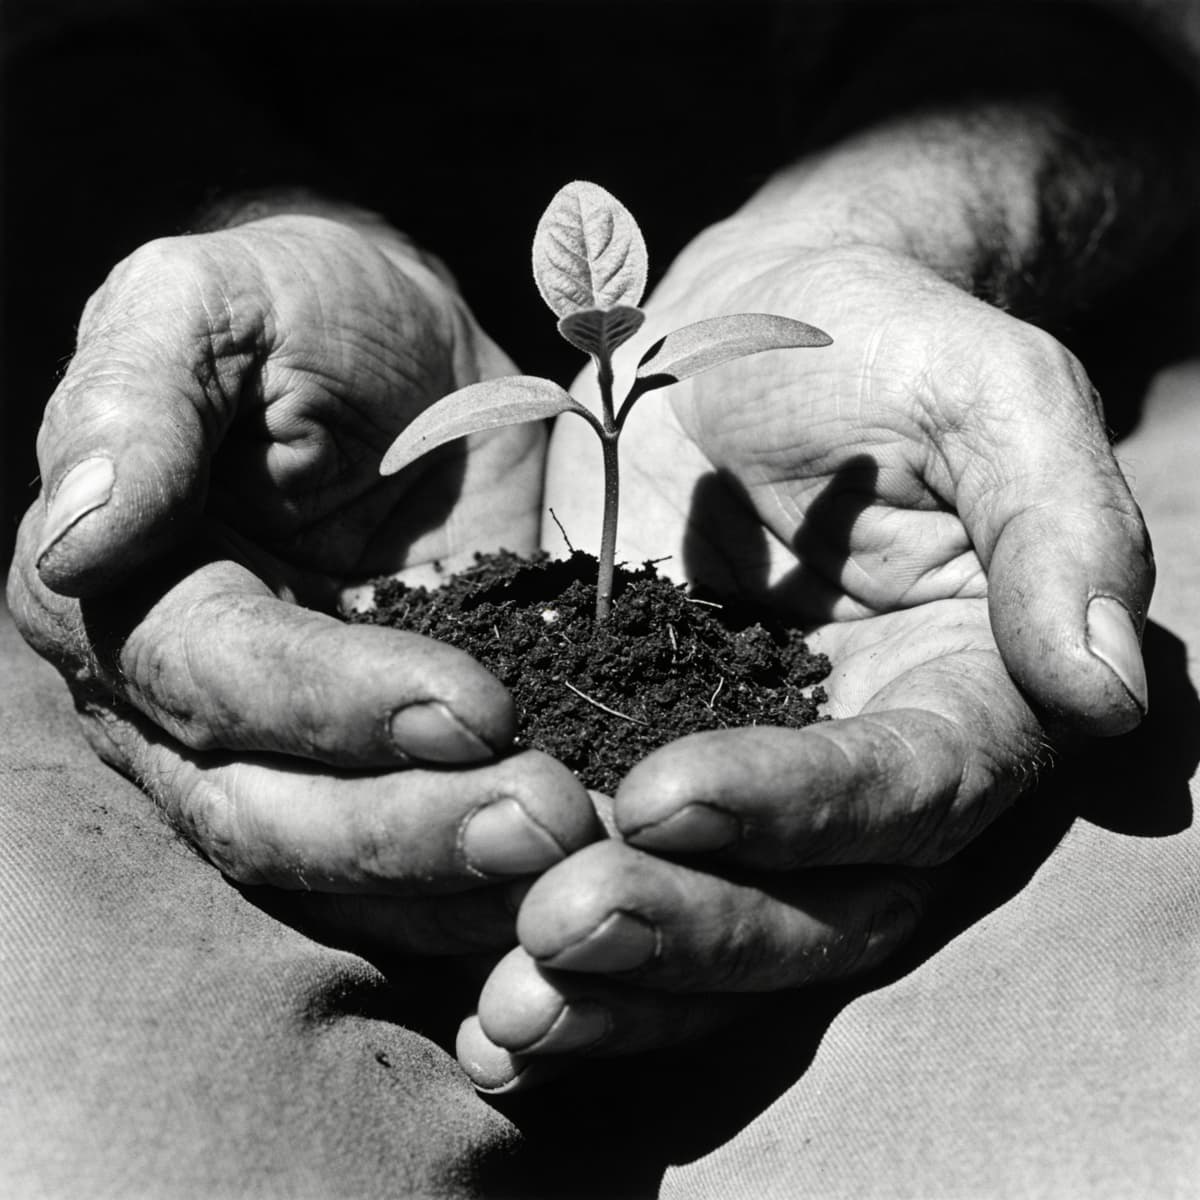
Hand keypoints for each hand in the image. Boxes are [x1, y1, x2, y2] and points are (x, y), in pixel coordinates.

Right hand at [7, 210, 600, 953]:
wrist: (401, 358)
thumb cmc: (297, 310)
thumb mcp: (210, 302)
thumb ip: (137, 398)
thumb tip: (76, 538)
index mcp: (133, 597)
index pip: (212, 684)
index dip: (332, 706)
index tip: (474, 706)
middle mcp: (187, 710)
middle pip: (267, 819)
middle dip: (407, 833)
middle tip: (551, 819)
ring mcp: (294, 759)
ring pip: (344, 879)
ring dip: (462, 887)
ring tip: (585, 861)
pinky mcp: (390, 776)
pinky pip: (426, 873)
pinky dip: (498, 896)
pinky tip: (590, 886)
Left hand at [459, 226, 1151, 1085]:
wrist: (742, 330)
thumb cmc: (875, 340)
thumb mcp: (984, 392)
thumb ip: (1058, 524)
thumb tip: (1110, 688)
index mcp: (966, 697)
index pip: (905, 795)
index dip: (795, 811)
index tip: (665, 793)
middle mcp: (867, 778)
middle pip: (805, 911)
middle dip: (685, 929)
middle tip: (552, 930)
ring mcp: (746, 786)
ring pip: (703, 926)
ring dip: (609, 985)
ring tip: (502, 1010)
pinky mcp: (637, 765)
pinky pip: (607, 878)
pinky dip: (543, 946)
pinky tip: (473, 1006)